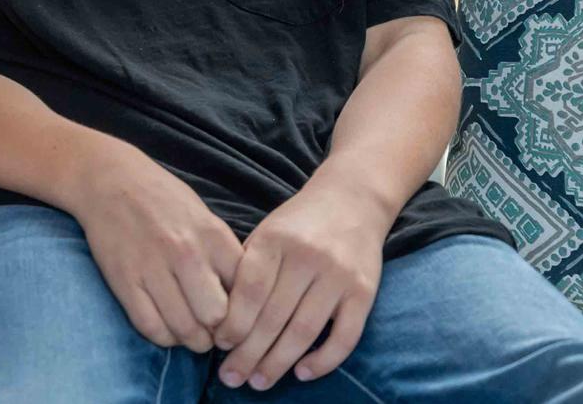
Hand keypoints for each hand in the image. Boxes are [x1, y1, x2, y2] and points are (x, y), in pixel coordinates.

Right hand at [64, 143, 242, 352]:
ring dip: (192, 340)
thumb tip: (242, 301)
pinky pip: (151, 328)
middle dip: (218, 331)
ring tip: (192, 332)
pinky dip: (164, 337)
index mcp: (213, 236)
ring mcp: (153, 268)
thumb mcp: (206, 218)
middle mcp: (186, 253)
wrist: (110, 180)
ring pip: (184, 329)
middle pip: (216, 318)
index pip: (244, 293)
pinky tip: (167, 327)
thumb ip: (225, 256)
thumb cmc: (164, 200)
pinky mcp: (124, 281)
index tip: (238, 319)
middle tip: (213, 330)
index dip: (245, 314)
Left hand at [212, 181, 386, 391]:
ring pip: (304, 330)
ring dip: (278, 363)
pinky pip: (345, 336)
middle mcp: (307, 257)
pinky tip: (302, 373)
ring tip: (258, 382)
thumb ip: (247, 267)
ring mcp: (338, 275)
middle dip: (249, 353)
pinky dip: (324, 360)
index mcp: (275, 239)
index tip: (219, 346)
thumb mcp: (267, 232)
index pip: (250, 290)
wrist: (353, 199)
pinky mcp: (364, 292)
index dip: (233, 323)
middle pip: (274, 316)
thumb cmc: (299, 223)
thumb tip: (221, 319)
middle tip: (231, 378)